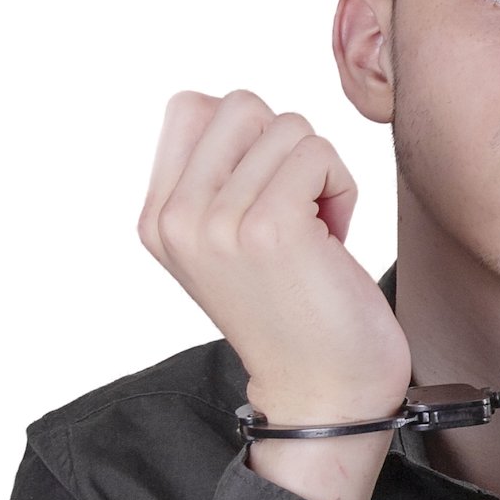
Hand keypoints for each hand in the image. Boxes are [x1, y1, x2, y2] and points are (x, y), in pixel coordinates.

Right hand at [139, 90, 412, 420]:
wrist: (323, 394)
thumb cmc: (296, 313)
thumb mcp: (227, 244)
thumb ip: (215, 179)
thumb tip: (243, 111)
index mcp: (158, 218)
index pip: (191, 107)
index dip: (248, 137)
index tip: (265, 195)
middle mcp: (176, 218)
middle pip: (241, 105)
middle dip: (285, 147)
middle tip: (296, 211)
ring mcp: (218, 222)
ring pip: (289, 126)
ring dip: (320, 173)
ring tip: (315, 235)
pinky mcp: (269, 227)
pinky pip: (319, 153)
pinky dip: (342, 188)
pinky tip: (333, 240)